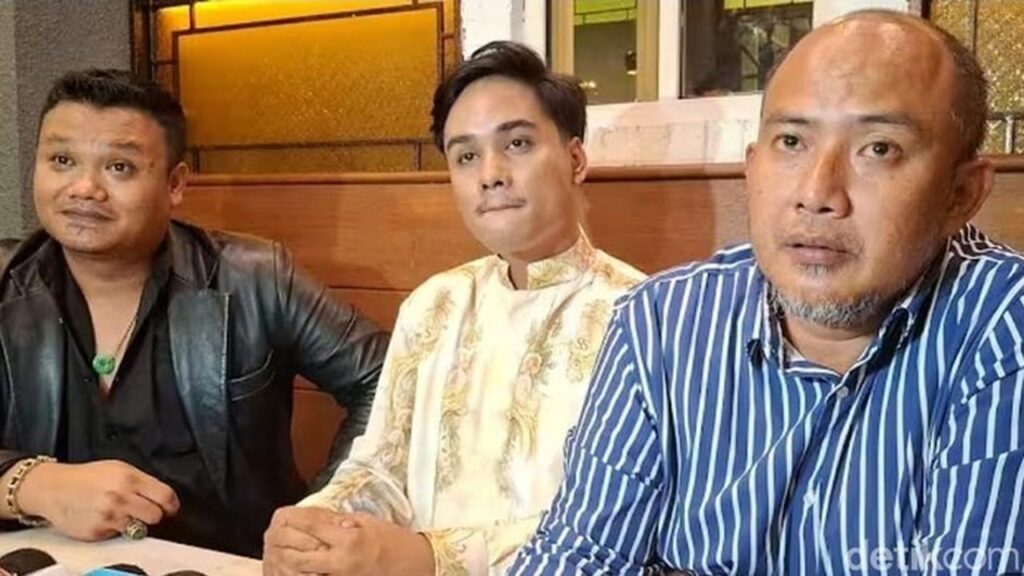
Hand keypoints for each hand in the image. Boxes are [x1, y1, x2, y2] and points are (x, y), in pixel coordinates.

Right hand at [16, 460, 179, 540]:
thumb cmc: (86, 477)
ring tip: (123, 515)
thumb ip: (141, 482)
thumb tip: (163, 497)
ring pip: (139, 528)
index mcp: (129, 478)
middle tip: (145, 512)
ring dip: (135, 524)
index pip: (165, 496)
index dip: (171, 505)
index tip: (171, 509)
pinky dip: (115, 530)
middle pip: (156, 515)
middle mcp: (121, 497)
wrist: (52, 488)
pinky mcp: (98, 532)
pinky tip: (105, 519)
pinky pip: (118, 535)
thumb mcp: (118, 468)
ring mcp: (109, 516)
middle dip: (154, 515)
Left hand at [262, 507, 433, 575]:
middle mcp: (340, 563)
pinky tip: (300, 568)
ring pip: (303, 574)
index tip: (283, 515)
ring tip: (280, 553)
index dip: (295, 520)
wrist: (415, 566)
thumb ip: (344, 522)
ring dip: (289, 564)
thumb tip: (321, 518)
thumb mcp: (370, 523)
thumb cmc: (395, 542)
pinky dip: (306, 574)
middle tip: (274, 538)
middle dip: (283, 547)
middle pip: (298, 557)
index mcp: (349, 540)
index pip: (312, 527)